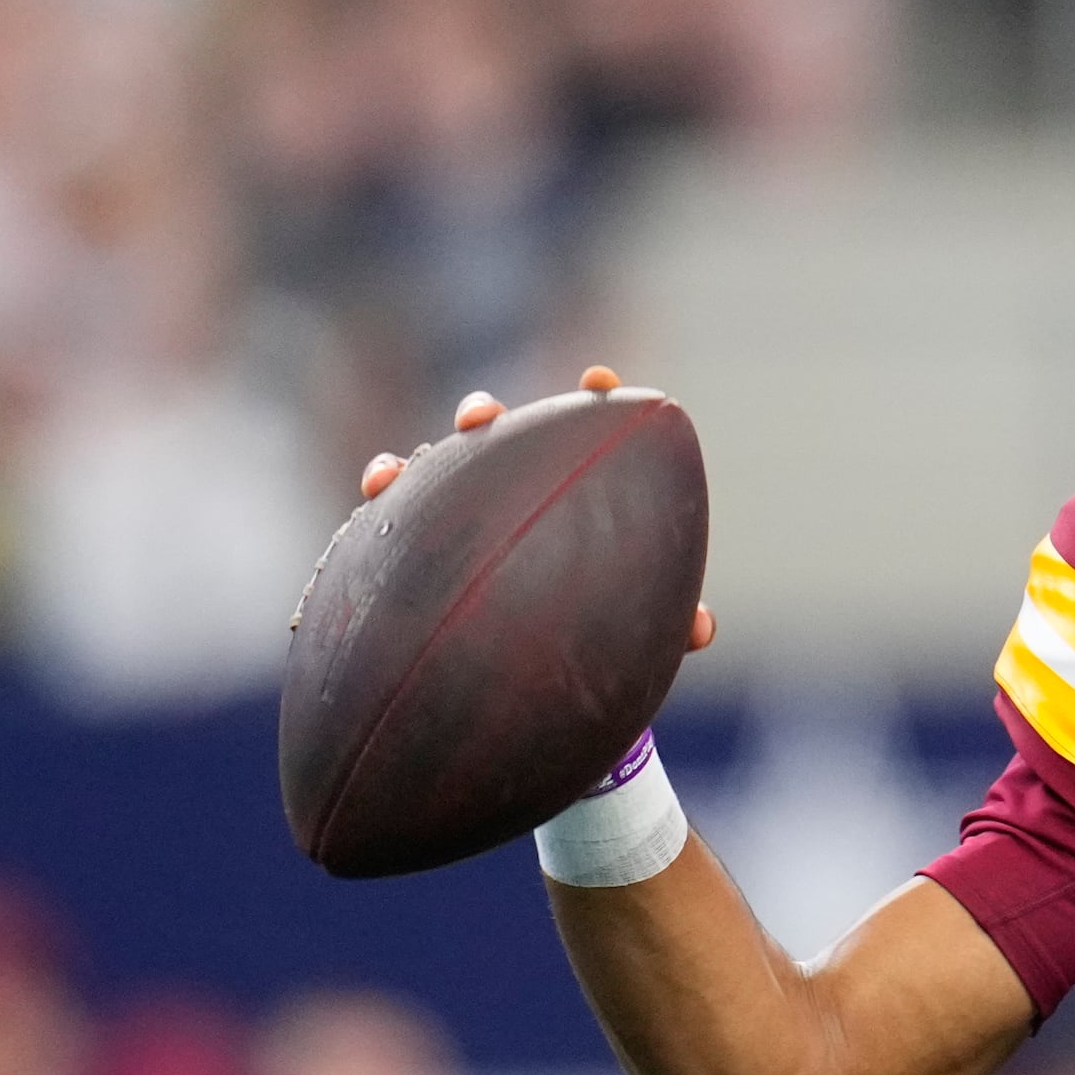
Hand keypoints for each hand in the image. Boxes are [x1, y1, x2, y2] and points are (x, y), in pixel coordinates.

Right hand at [356, 369, 713, 652]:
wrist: (531, 694)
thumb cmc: (594, 650)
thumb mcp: (633, 637)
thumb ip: (667, 626)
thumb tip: (701, 628)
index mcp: (570, 503)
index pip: (582, 436)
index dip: (592, 400)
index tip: (597, 380)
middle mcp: (509, 500)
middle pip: (493, 443)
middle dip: (481, 416)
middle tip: (478, 417)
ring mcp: (459, 524)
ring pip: (433, 477)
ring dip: (414, 464)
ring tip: (395, 470)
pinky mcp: (415, 558)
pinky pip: (389, 525)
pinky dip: (381, 498)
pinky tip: (373, 494)